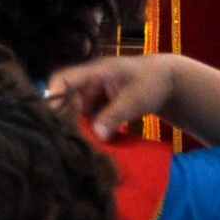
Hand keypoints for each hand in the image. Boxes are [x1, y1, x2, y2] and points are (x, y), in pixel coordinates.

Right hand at [45, 54, 178, 138]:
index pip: (63, 79)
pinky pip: (88, 120)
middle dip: (64, 119)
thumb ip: (116, 114)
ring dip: (77, 128)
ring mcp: (95, 95)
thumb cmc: (152, 82)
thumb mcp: (135, 98)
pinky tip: (91, 146)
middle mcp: (90, 83)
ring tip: (76, 147)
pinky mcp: (101, 107)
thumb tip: (97, 135)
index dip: (52, 96)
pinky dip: (89, 131)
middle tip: (66, 141)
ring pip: (76, 113)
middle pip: (66, 100)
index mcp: (95, 71)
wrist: (169, 82)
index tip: (49, 119)